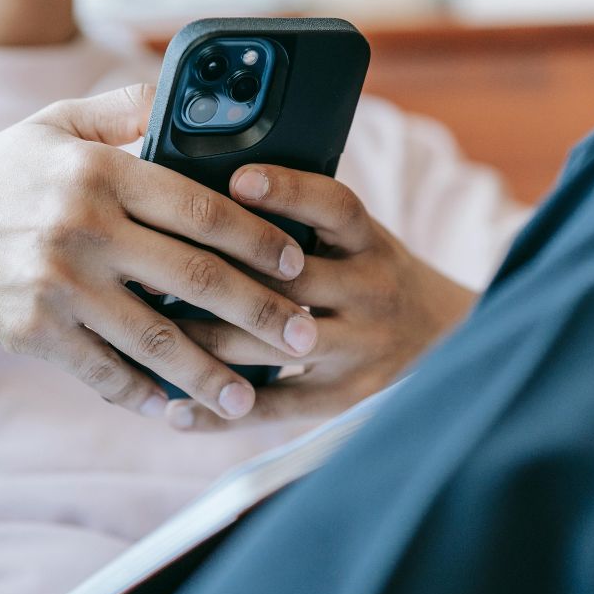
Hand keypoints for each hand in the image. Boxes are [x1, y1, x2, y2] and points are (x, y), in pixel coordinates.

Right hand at [0, 86, 319, 420]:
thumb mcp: (52, 125)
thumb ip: (123, 107)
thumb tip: (187, 95)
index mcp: (100, 170)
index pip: (202, 207)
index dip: (260, 238)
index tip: (298, 262)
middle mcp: (84, 226)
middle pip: (196, 278)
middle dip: (262, 313)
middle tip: (307, 337)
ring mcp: (59, 284)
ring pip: (157, 338)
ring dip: (213, 374)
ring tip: (252, 399)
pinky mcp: (35, 333)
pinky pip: (105, 373)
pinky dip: (146, 397)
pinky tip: (180, 413)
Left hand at [167, 165, 476, 430]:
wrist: (449, 340)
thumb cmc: (375, 276)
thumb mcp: (360, 239)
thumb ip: (306, 221)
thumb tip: (214, 188)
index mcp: (372, 243)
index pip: (335, 207)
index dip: (288, 190)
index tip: (235, 181)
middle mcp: (372, 293)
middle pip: (288, 283)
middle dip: (215, 277)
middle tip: (148, 268)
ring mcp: (361, 349)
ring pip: (270, 347)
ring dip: (202, 342)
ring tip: (144, 333)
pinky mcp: (346, 399)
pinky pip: (275, 408)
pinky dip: (220, 412)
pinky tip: (173, 410)